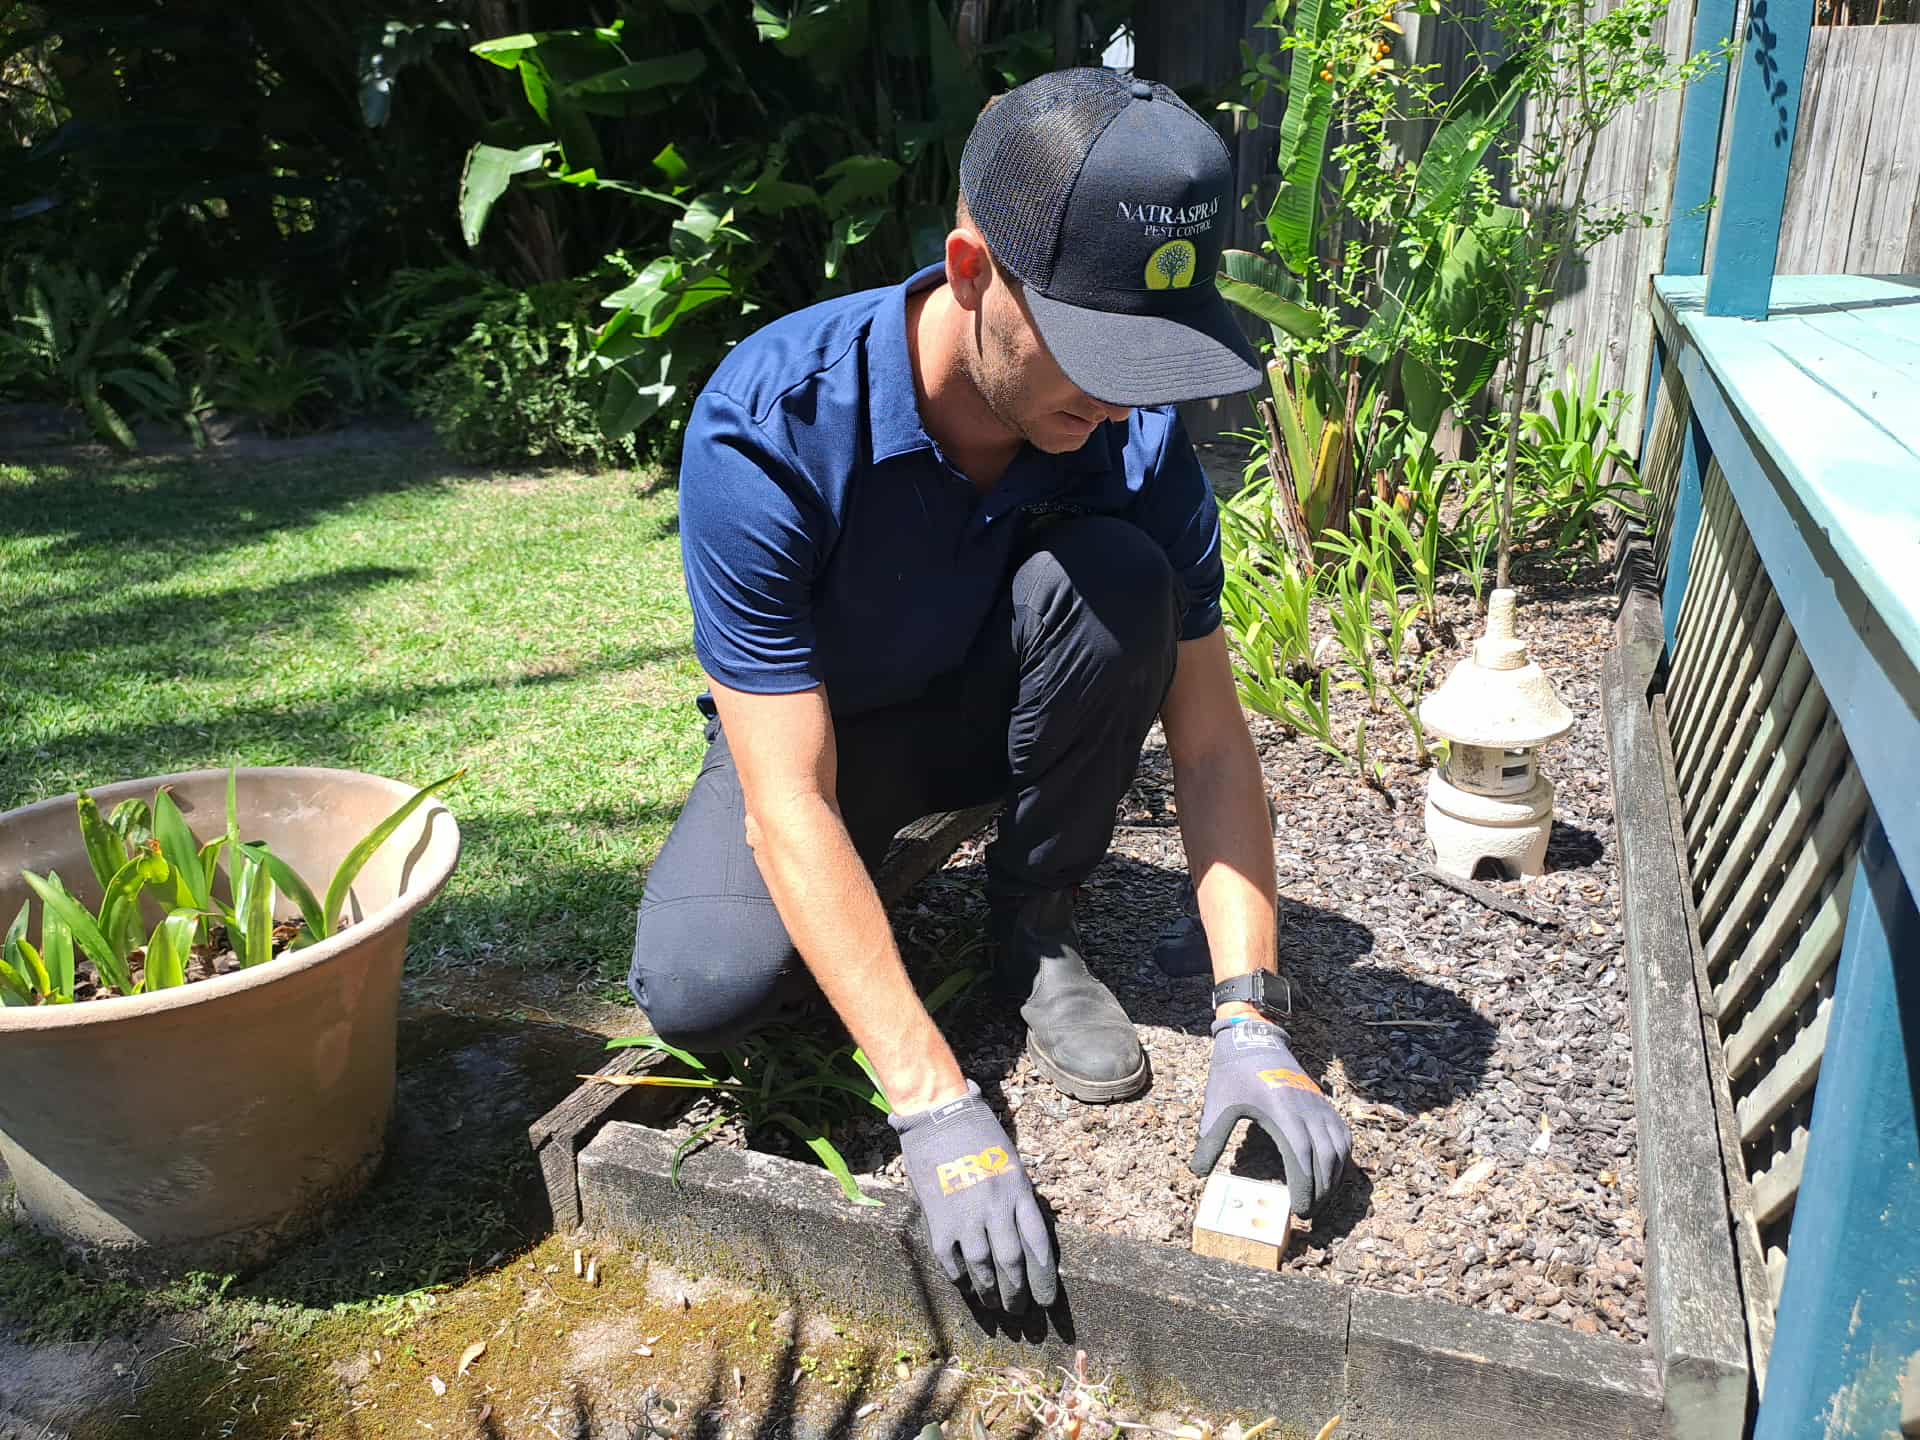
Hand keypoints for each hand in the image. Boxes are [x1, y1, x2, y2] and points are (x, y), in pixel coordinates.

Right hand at [890, 1080, 1056, 1312]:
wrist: (938, 1116)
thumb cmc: (978, 1134)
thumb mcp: (1011, 1162)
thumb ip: (1018, 1198)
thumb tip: (1026, 1240)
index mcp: (1019, 1191)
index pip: (1038, 1247)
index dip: (1044, 1280)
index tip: (1046, 1303)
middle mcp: (996, 1207)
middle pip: (1013, 1264)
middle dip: (1019, 1295)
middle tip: (1020, 1313)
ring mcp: (966, 1215)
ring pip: (984, 1269)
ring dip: (991, 1294)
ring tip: (995, 1306)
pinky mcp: (939, 1220)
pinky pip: (952, 1261)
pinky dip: (961, 1279)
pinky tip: (967, 1287)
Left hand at [1188, 1018, 1350, 1215]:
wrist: (1254, 1040)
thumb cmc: (1234, 1073)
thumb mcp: (1217, 1104)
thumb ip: (1210, 1139)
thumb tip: (1199, 1172)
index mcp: (1281, 1110)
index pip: (1301, 1156)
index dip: (1304, 1186)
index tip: (1299, 1209)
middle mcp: (1307, 1109)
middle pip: (1325, 1158)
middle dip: (1321, 1191)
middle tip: (1309, 1214)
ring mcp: (1319, 1106)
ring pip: (1339, 1149)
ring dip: (1334, 1179)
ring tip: (1321, 1201)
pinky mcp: (1324, 1104)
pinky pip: (1343, 1135)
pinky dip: (1343, 1159)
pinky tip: (1334, 1175)